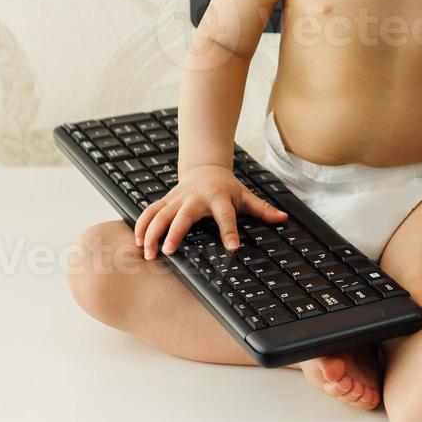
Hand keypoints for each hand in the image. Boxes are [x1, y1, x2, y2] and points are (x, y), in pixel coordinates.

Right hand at [133, 165, 287, 258]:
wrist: (206, 168)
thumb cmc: (228, 187)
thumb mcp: (246, 196)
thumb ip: (263, 209)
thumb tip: (283, 218)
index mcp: (219, 198)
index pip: (227, 217)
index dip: (230, 232)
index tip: (233, 249)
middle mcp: (195, 198)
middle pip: (183, 216)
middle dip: (175, 233)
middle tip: (169, 252)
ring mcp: (178, 198)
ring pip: (160, 214)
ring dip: (152, 233)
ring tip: (148, 253)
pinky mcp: (166, 200)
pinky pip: (150, 211)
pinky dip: (142, 225)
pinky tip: (137, 242)